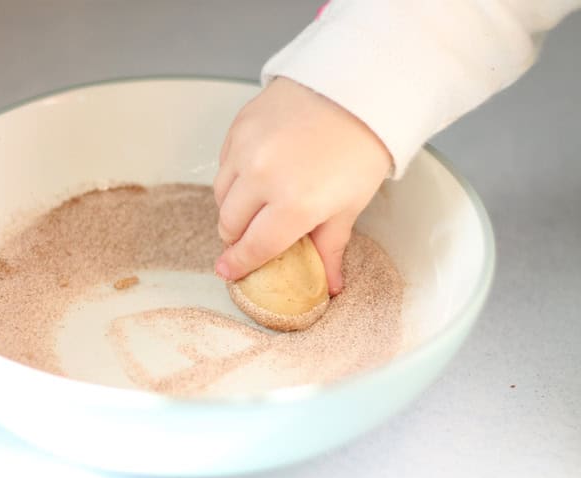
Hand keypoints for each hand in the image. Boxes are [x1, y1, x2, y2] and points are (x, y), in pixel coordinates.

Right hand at [213, 77, 391, 294]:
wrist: (358, 88)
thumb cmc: (361, 150)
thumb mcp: (350, 205)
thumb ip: (330, 246)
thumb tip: (330, 286)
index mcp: (294, 205)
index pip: (255, 246)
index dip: (239, 263)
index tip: (228, 272)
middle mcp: (262, 178)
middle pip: (229, 223)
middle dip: (236, 236)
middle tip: (249, 237)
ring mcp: (246, 149)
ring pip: (220, 193)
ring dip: (232, 207)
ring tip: (253, 205)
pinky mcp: (239, 125)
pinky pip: (224, 162)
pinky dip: (234, 175)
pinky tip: (255, 173)